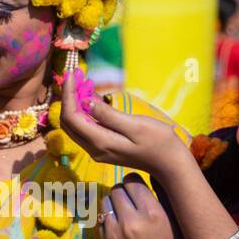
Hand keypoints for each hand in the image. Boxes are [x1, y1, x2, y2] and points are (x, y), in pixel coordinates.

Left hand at [58, 68, 183, 175]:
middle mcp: (94, 149)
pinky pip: (85, 129)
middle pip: (68, 123)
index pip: (71, 117)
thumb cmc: (158, 142)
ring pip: (75, 126)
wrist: (170, 163)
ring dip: (74, 104)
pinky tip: (90, 98)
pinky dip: (83, 112)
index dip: (68, 95)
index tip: (71, 74)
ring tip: (81, 82)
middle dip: (68, 98)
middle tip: (75, 75)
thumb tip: (85, 102)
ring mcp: (98, 151)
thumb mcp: (135, 125)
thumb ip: (108, 115)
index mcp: (100, 142)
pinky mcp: (104, 148)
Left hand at [99, 175, 182, 238]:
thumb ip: (164, 195)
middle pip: (117, 189)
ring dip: (115, 203)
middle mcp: (132, 222)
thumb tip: (154, 171)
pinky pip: (101, 219)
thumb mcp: (176, 220)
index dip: (136, 182)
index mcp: (152, 214)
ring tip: (125, 211)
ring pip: (106, 202)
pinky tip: (121, 226)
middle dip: (124, 191)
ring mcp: (115, 234)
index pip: (133, 181)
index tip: (139, 188)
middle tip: (132, 200)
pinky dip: (109, 219)